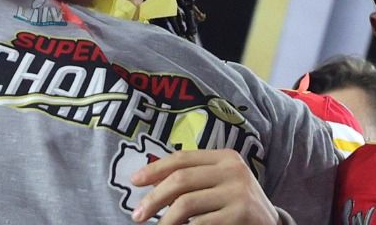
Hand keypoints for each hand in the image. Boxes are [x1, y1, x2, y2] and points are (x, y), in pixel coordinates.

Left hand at [128, 149, 276, 224]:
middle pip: (180, 180)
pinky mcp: (241, 215)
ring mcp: (239, 193)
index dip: (155, 169)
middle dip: (153, 198)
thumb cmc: (237, 204)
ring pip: (186, 204)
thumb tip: (149, 180)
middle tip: (137, 214)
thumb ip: (193, 178)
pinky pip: (200, 224)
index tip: (134, 181)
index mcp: (226, 157)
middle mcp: (234, 170)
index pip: (182, 158)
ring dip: (165, 220)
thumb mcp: (220, 183)